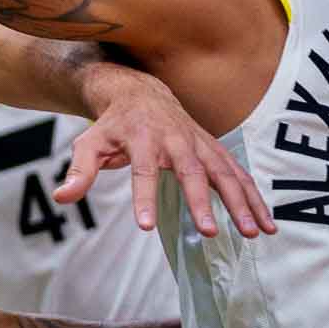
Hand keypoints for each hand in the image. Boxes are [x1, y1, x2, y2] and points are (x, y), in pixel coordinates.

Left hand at [57, 67, 274, 237]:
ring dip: (241, 203)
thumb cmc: (112, 125)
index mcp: (143, 138)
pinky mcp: (215, 149)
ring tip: (252, 233)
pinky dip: (255, 197)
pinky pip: (239, 174)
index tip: (145, 226)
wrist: (140, 94)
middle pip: (191, 172)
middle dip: (202, 202)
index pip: (142, 171)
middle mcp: (176, 139)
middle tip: (210, 232)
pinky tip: (266, 224)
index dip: (144, 198)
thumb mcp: (89, 143)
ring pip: (225, 173)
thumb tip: (62, 197)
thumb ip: (80, 170)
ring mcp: (200, 143)